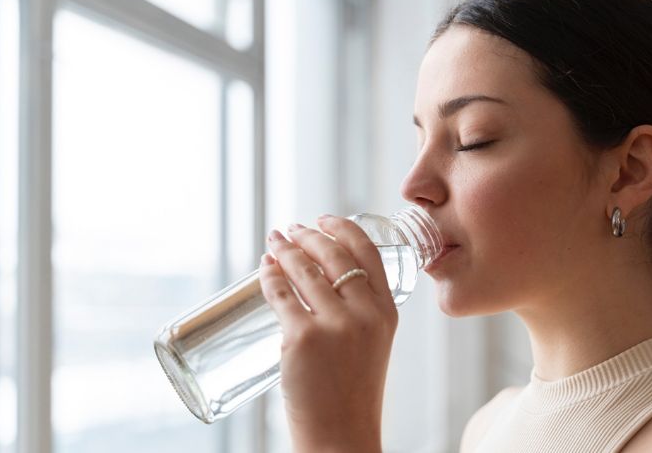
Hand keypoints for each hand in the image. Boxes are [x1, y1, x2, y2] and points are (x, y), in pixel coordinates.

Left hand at [259, 215, 396, 452]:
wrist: (342, 434)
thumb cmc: (353, 393)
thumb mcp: (373, 344)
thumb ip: (360, 312)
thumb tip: (319, 278)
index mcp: (387, 311)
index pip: (368, 252)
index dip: (342, 229)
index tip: (324, 219)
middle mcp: (365, 313)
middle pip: (333, 255)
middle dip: (308, 236)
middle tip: (291, 230)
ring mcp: (334, 325)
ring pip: (304, 271)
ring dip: (285, 250)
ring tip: (274, 243)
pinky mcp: (303, 339)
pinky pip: (280, 294)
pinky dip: (268, 276)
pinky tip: (264, 268)